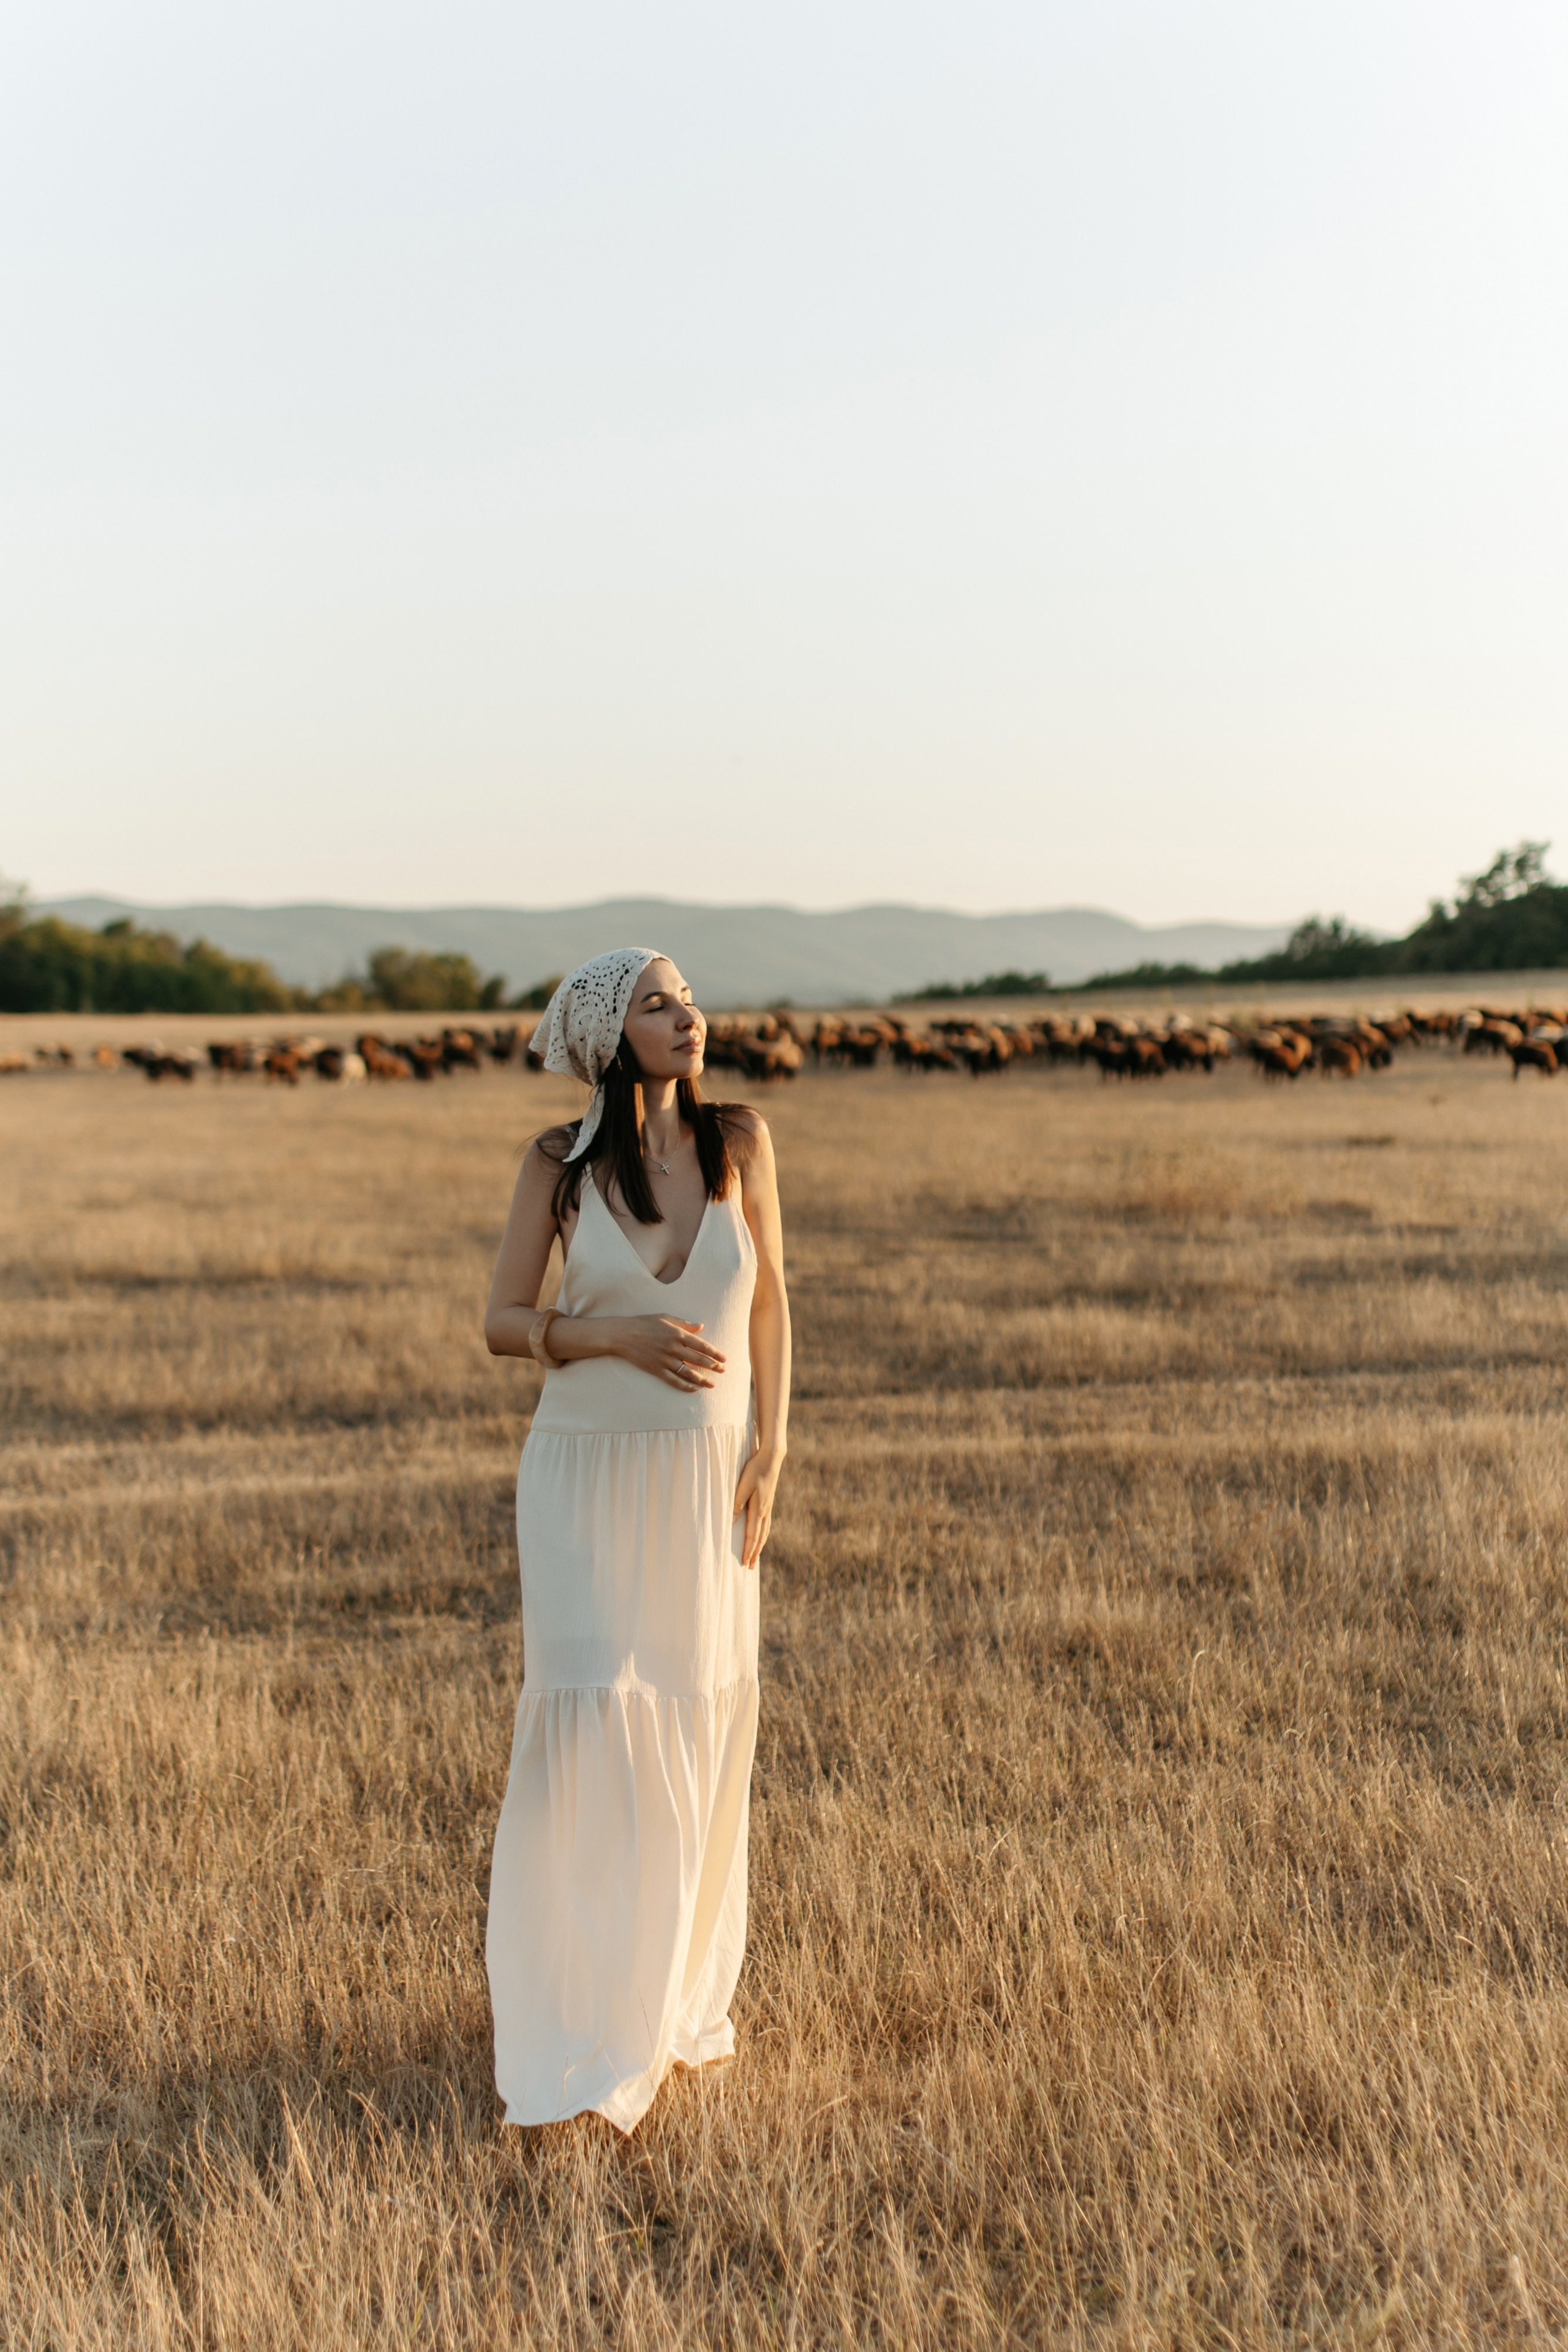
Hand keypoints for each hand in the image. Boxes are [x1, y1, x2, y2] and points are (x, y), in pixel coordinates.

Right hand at [615, 1316, 726, 1391]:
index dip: (715, 1353)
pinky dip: (685, 1386)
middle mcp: (673, 1348)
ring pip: (688, 1372)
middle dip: (713, 1366)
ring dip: (702, 1379)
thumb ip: (684, 1324)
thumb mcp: (665, 1318)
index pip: (701, 1345)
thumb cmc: (644, 1323)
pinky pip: (674, 1380)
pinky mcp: (656, 1369)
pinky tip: (694, 1389)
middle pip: (698, 1359)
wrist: (623, 1335)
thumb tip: (701, 1326)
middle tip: (723, 1370)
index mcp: (677, 1334)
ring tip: (712, 1384)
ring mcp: (665, 1360)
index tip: (724, 1358)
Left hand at [734, 1445, 783, 1568]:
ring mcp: (768, 1507)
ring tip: (756, 1558)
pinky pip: (766, 1525)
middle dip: (754, 1554)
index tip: (744, 1563)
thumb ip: (737, 1502)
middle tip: (750, 1568)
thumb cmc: (755, 1469)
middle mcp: (765, 1511)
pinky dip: (763, 1535)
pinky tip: (761, 1537)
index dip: (748, 1550)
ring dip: (759, 1547)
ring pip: (764, 1532)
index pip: (752, 1535)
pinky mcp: (768, 1503)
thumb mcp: (743, 1485)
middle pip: (759, 1538)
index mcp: (758, 1509)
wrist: (772, 1458)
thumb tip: (732, 1521)